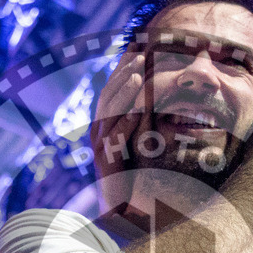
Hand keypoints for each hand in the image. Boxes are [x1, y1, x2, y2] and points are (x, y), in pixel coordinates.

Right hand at [91, 50, 145, 178]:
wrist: (118, 207)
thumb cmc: (130, 173)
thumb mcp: (134, 142)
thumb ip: (139, 120)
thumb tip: (154, 97)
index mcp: (103, 122)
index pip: (112, 87)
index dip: (122, 66)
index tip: (137, 45)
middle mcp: (98, 130)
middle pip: (108, 94)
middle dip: (124, 72)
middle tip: (140, 53)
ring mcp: (100, 146)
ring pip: (110, 112)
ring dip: (124, 92)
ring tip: (139, 74)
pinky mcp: (107, 161)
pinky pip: (116, 137)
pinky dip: (127, 122)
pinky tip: (139, 109)